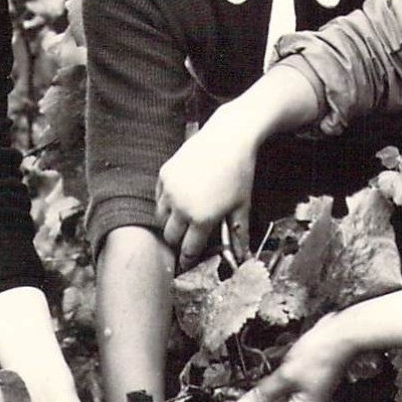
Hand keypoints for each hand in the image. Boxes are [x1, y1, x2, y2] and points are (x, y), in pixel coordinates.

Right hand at [155, 118, 255, 269]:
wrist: (229, 138)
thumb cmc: (239, 172)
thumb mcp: (242, 205)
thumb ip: (239, 233)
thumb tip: (243, 256)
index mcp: (202, 218)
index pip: (188, 249)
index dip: (188, 259)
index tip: (187, 262)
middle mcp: (182, 207)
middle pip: (170, 237)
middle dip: (178, 242)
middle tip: (186, 240)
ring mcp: (170, 190)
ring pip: (160, 218)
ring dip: (170, 223)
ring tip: (182, 220)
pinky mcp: (164, 174)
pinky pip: (159, 198)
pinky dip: (166, 203)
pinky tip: (179, 199)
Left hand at [231, 315, 352, 401]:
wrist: (341, 334)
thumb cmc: (322, 354)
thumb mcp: (286, 374)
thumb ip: (263, 394)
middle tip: (240, 394)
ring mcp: (308, 393)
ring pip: (279, 400)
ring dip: (265, 392)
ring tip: (252, 381)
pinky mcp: (307, 379)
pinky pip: (286, 387)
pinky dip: (275, 381)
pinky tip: (267, 372)